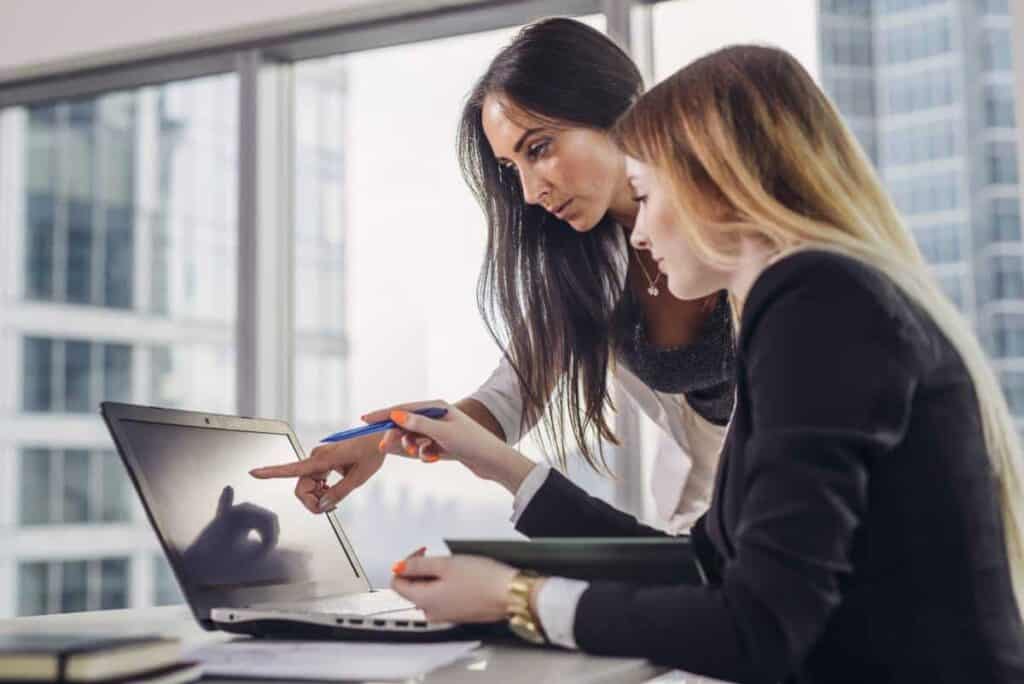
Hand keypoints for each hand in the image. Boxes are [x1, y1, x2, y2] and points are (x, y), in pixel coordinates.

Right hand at [248, 433, 384, 512]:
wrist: (380, 438)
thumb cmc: (371, 452)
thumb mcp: (358, 477)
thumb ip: (339, 493)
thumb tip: (322, 505)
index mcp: (323, 458)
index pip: (293, 468)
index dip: (271, 472)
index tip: (254, 472)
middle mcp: (316, 458)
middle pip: (301, 487)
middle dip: (311, 501)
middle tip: (332, 507)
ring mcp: (318, 459)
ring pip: (307, 486)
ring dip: (318, 497)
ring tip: (336, 497)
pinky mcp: (322, 462)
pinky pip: (313, 481)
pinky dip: (320, 490)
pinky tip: (332, 491)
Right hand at [363, 400, 536, 492]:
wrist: (492, 461)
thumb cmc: (471, 443)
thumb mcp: (442, 433)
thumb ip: (417, 424)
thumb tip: (395, 414)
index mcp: (437, 406)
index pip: (403, 407)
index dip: (383, 414)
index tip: (365, 420)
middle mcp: (436, 416)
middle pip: (406, 424)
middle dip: (396, 436)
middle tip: (384, 447)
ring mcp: (439, 430)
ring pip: (414, 438)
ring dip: (412, 446)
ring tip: (420, 454)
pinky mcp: (442, 444)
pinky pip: (423, 448)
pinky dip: (424, 454)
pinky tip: (433, 458)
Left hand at [391, 553, 519, 622]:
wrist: (509, 595)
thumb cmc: (483, 580)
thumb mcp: (446, 564)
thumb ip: (419, 565)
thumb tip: (401, 566)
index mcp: (424, 601)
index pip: (397, 583)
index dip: (405, 564)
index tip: (419, 554)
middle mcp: (432, 613)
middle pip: (413, 589)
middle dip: (421, 570)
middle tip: (438, 556)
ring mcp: (446, 615)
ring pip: (429, 592)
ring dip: (435, 576)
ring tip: (454, 565)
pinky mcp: (459, 613)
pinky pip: (444, 598)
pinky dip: (447, 584)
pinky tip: (463, 576)